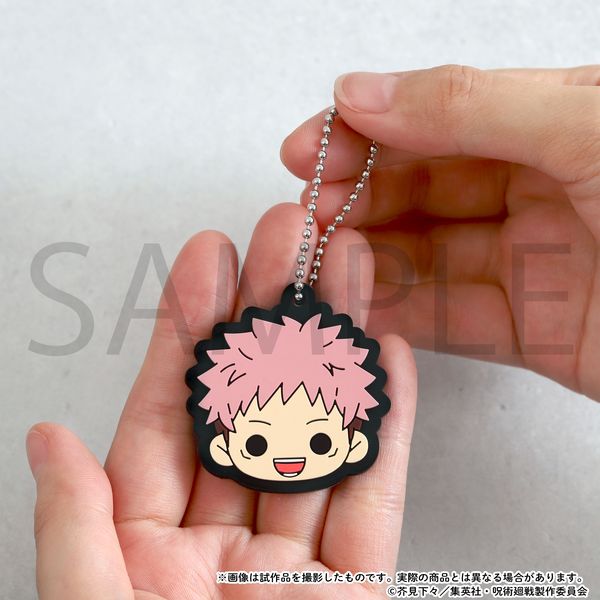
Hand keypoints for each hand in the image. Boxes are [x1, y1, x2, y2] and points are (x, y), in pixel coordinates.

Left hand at [27, 219, 416, 598]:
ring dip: (336, 344)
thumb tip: (48, 439)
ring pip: (320, 431)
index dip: (191, 329)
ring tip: (345, 267)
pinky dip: (388, 426)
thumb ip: (75, 527)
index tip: (208, 255)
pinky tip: (386, 358)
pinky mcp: (359, 584)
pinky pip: (376, 494)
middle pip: (255, 405)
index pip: (172, 413)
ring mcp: (297, 558)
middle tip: (286, 236)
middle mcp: (227, 538)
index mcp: (153, 543)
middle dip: (271, 311)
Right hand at [281, 65, 599, 399]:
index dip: (367, 131)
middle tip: (306, 213)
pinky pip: (452, 319)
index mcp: (558, 125)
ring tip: (320, 263)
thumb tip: (362, 91)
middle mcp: (540, 190)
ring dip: (370, 260)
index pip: (437, 120)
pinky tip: (361, 308)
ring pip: (428, 257)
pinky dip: (404, 315)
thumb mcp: (589, 128)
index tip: (311, 148)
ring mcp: (534, 264)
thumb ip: (470, 106)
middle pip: (423, 191)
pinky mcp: (536, 331)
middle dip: (357, 199)